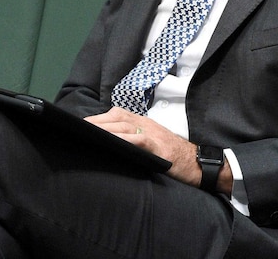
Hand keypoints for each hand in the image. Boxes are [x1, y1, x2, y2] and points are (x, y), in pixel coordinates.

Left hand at [85, 107, 200, 185]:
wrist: (199, 162)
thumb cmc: (174, 156)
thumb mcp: (152, 143)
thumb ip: (135, 140)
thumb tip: (112, 145)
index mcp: (143, 122)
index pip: (117, 114)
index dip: (99, 118)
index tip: (82, 123)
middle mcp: (146, 124)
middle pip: (116, 117)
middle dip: (96, 122)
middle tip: (78, 128)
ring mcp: (153, 133)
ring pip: (125, 125)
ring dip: (105, 128)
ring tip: (88, 133)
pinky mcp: (159, 146)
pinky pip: (139, 139)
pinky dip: (125, 139)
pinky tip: (112, 142)